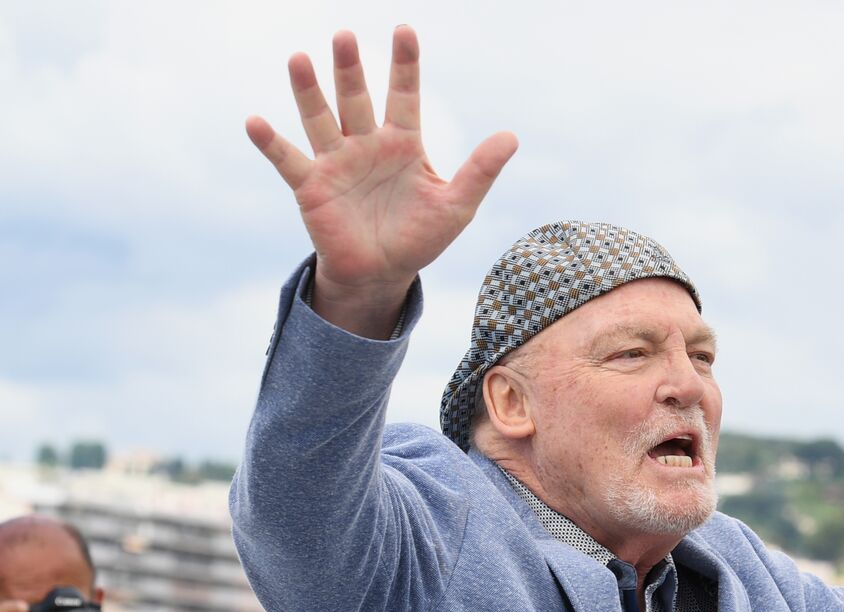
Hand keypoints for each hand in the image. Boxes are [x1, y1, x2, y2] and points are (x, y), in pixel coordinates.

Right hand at [246, 26, 517, 337]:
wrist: (383, 273)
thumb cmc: (420, 237)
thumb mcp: (456, 206)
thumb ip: (480, 171)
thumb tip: (511, 136)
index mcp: (403, 143)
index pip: (404, 95)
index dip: (405, 64)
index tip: (405, 30)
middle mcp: (366, 144)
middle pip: (356, 98)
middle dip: (350, 70)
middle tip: (344, 37)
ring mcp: (336, 162)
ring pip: (320, 118)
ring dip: (308, 91)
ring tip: (299, 59)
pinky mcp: (312, 187)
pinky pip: (288, 160)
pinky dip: (271, 142)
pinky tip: (255, 121)